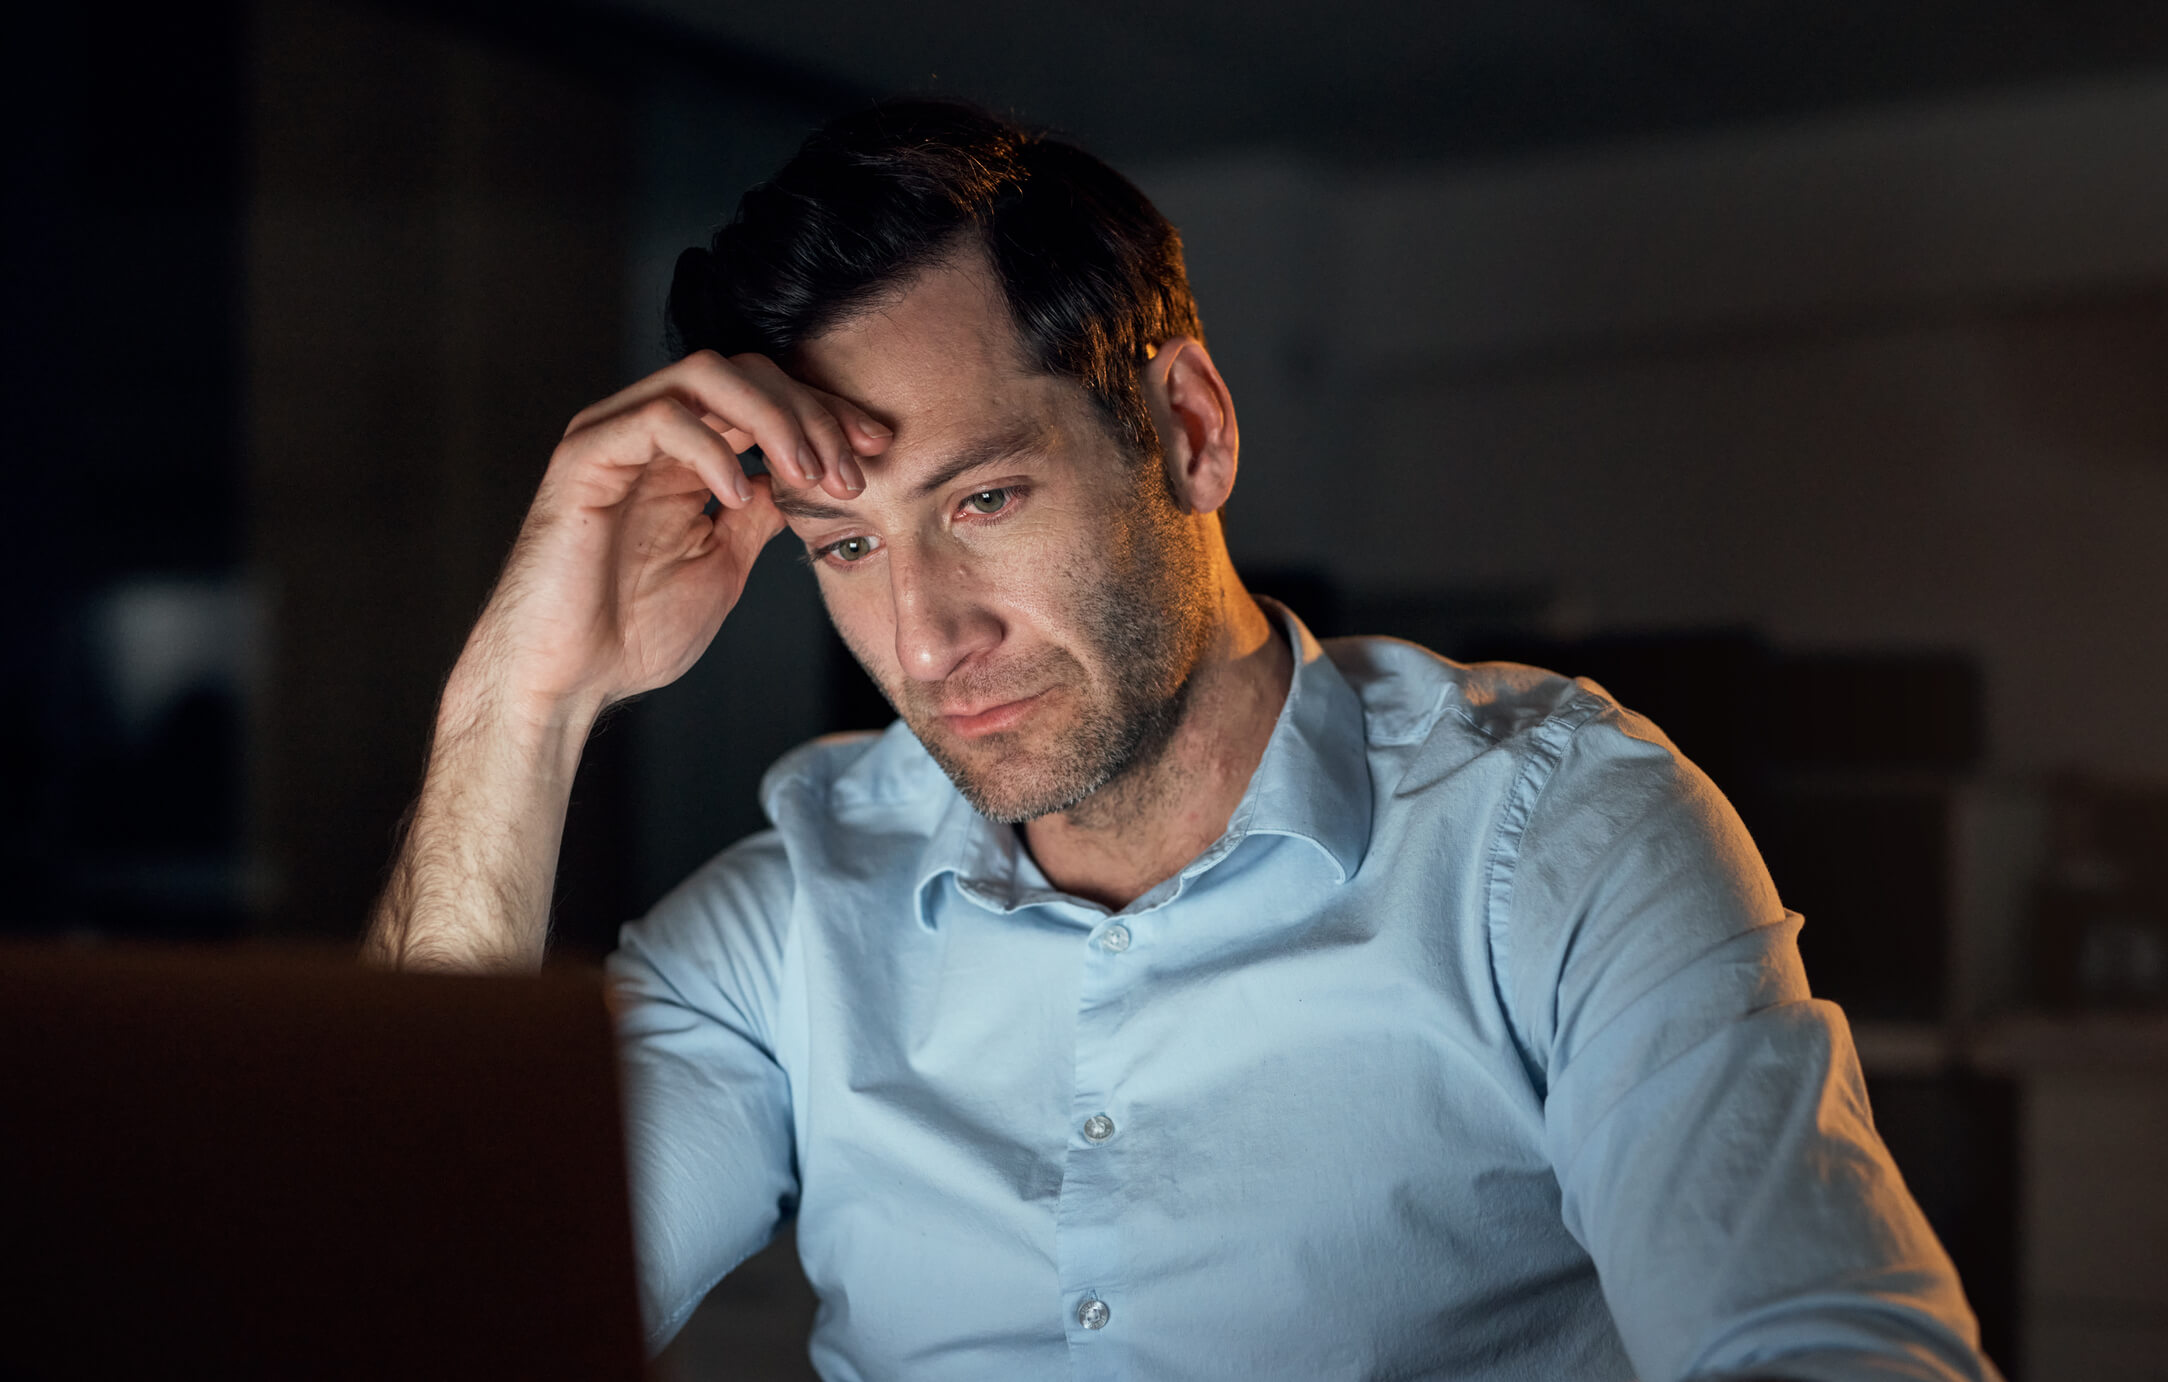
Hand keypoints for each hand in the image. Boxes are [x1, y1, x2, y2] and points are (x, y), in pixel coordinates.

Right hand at [459, 349, 890, 724]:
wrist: (566, 681)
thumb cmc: (633, 632)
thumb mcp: (726, 564)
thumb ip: (760, 514)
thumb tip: (812, 480)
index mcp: (688, 453)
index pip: (767, 398)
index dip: (828, 414)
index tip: (880, 450)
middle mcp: (651, 431)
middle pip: (746, 372)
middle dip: (813, 412)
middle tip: (854, 468)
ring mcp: (615, 436)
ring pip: (706, 376)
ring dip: (775, 419)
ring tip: (810, 476)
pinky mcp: (584, 457)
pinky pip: (658, 418)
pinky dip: (711, 448)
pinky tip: (738, 495)